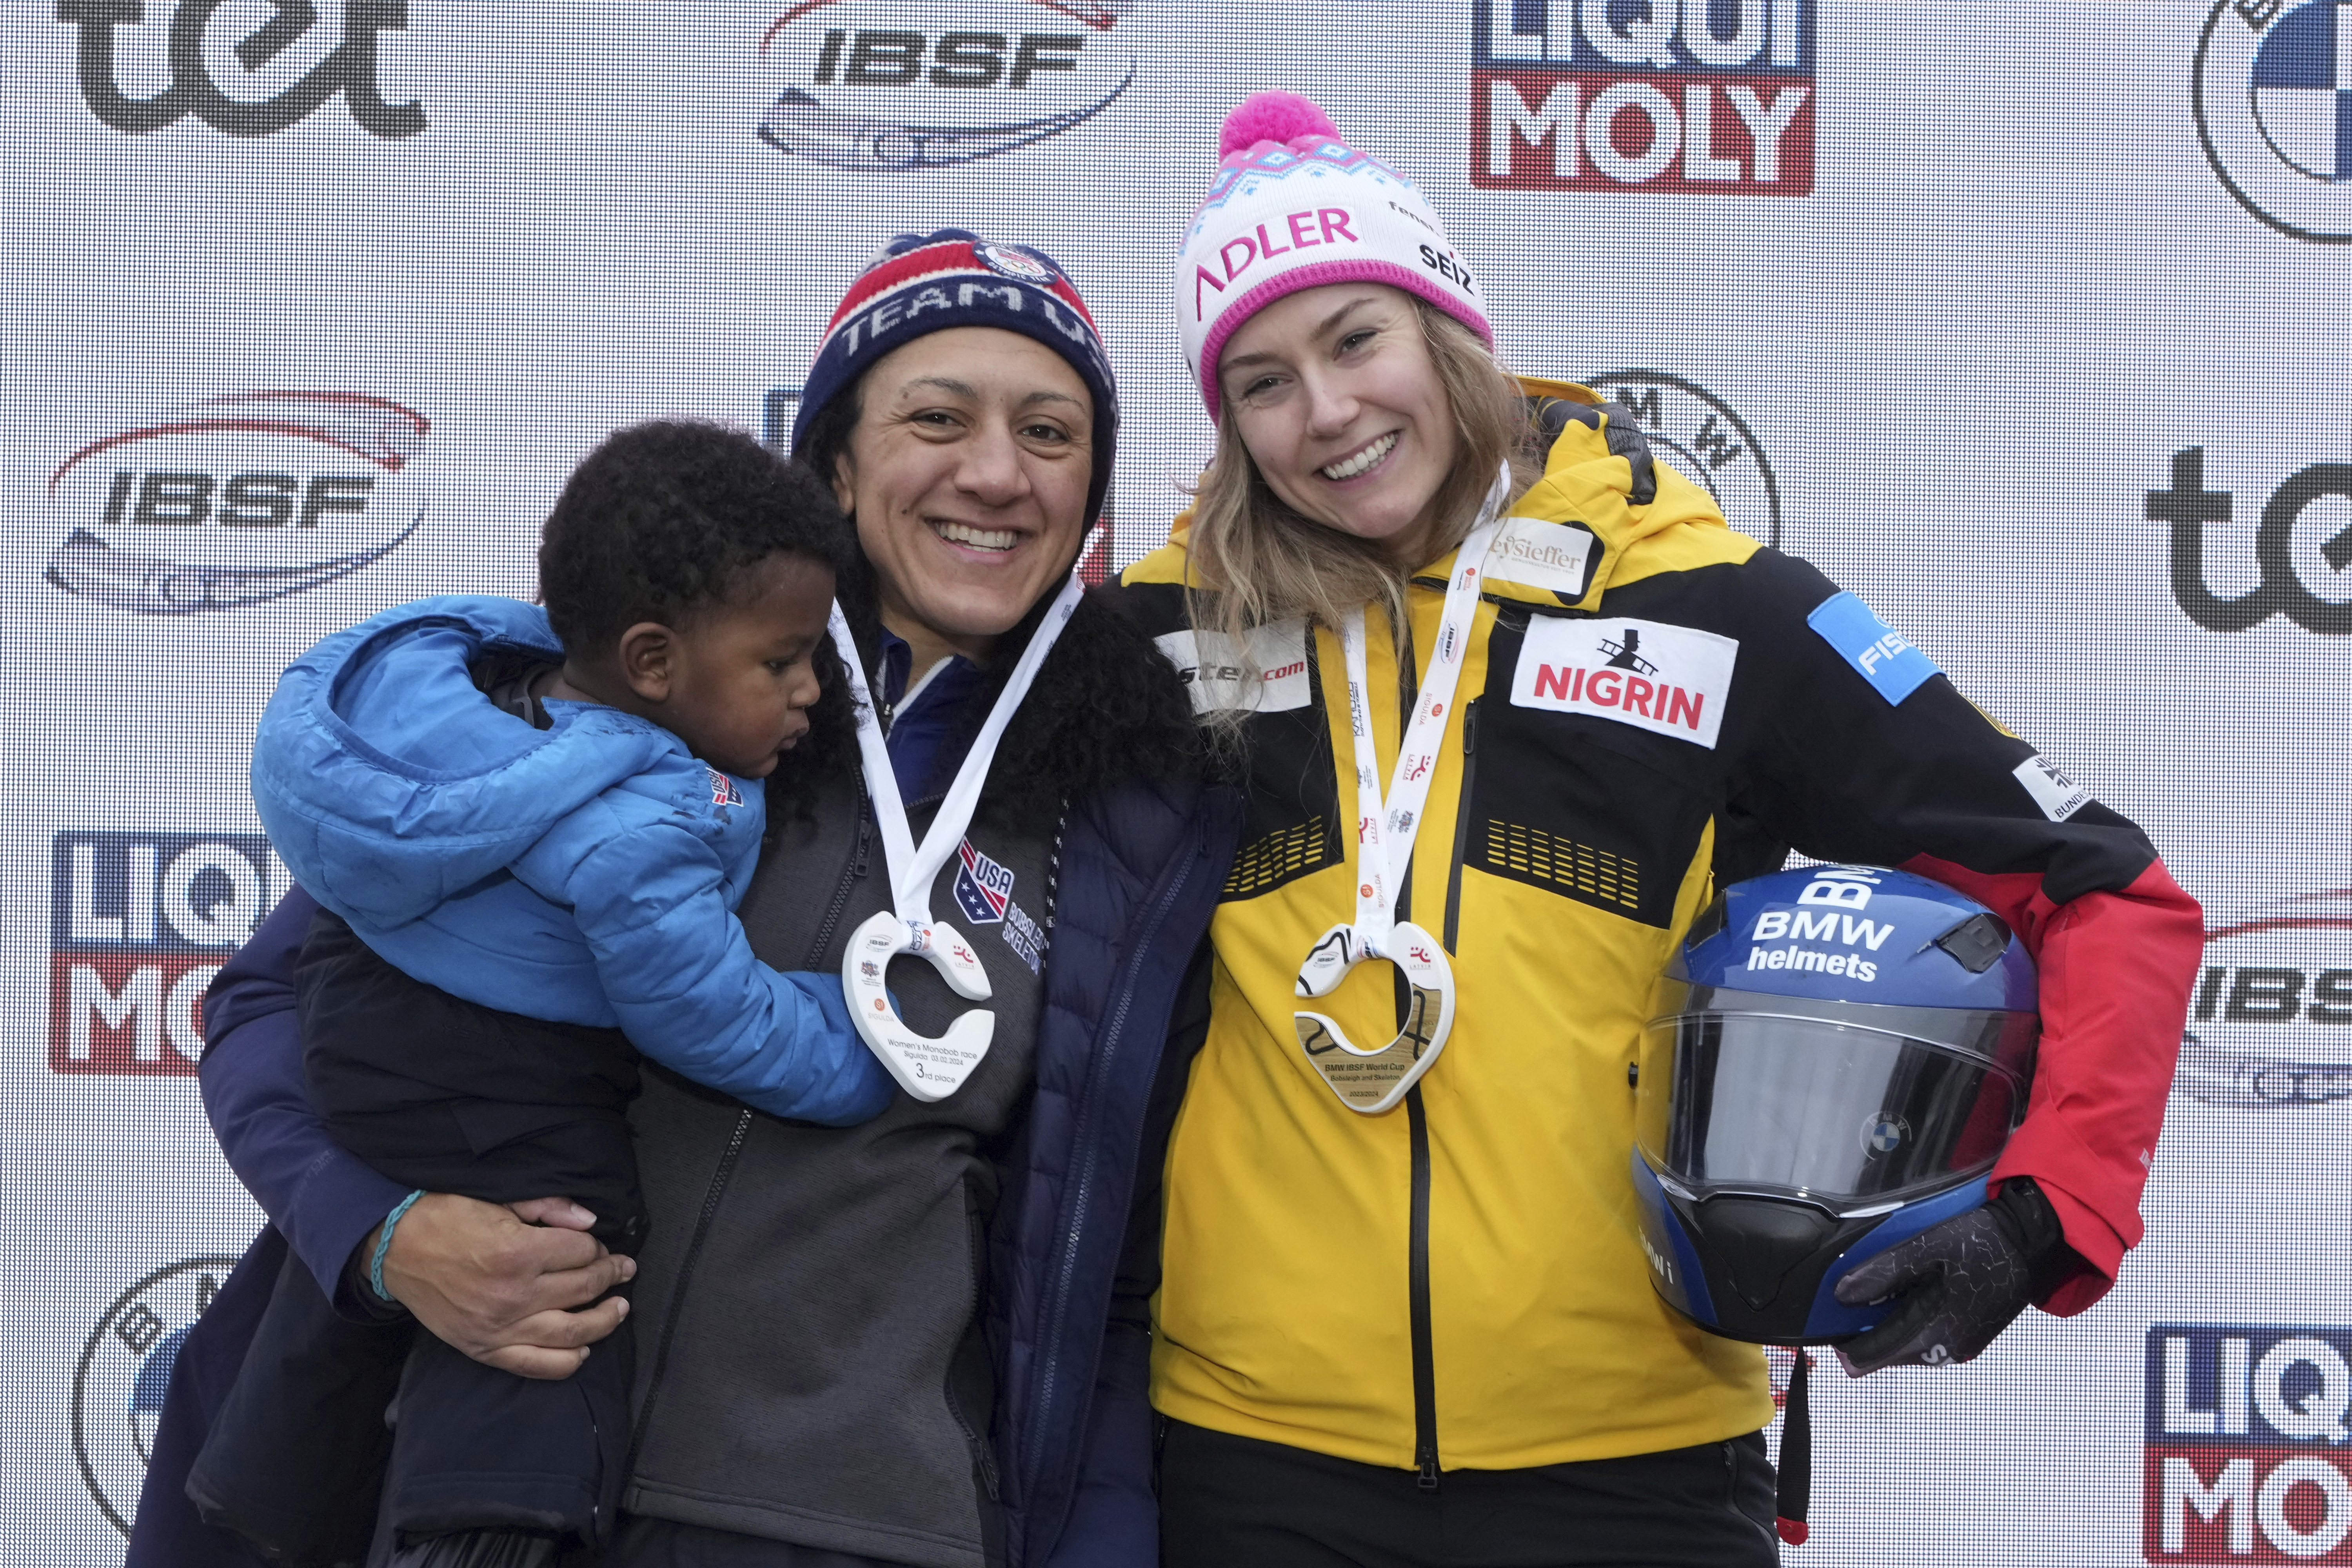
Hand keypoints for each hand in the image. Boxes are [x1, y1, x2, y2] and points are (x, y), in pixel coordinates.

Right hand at [364, 1194, 634, 1379]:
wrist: (396, 1249)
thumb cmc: (448, 1218)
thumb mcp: (500, 1200)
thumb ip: (549, 1208)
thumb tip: (591, 1221)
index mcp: (517, 1253)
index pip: (583, 1253)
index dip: (598, 1247)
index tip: (601, 1246)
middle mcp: (512, 1295)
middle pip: (583, 1289)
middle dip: (611, 1276)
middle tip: (624, 1269)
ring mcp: (499, 1328)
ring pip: (572, 1333)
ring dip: (604, 1320)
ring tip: (619, 1308)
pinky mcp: (484, 1349)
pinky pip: (537, 1365)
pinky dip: (568, 1361)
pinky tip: (583, 1347)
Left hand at [1830, 1180, 2072, 1373]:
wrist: (2032, 1244)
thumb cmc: (1981, 1244)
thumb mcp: (1925, 1249)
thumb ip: (1882, 1274)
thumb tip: (1842, 1295)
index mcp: (1932, 1332)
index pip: (1870, 1356)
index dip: (1844, 1342)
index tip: (1829, 1321)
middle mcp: (1946, 1350)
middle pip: (1887, 1354)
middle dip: (1866, 1332)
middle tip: (1856, 1298)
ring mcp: (1961, 1347)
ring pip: (1908, 1348)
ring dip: (1890, 1326)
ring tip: (1883, 1293)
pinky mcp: (1971, 1338)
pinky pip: (1929, 1340)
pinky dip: (1913, 1323)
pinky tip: (1912, 1296)